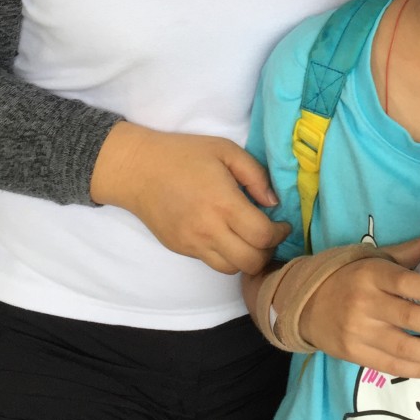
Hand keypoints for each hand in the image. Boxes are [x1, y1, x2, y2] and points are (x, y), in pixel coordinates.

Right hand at [90, 122, 288, 273]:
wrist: (137, 169)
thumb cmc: (183, 154)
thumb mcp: (225, 150)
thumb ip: (255, 175)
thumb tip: (273, 203)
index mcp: (223, 203)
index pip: (262, 237)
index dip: (280, 234)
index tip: (282, 223)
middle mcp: (209, 230)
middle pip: (251, 262)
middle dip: (268, 252)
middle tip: (269, 235)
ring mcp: (193, 243)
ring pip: (232, 269)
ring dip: (247, 258)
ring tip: (249, 239)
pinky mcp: (181, 249)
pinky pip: (212, 263)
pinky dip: (227, 256)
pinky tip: (228, 237)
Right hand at [299, 223, 419, 378]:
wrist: (306, 303)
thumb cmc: (350, 276)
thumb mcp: (377, 258)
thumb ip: (413, 249)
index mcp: (371, 275)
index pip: (404, 283)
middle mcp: (364, 304)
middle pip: (410, 319)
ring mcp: (358, 332)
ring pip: (404, 348)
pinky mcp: (355, 354)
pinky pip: (392, 365)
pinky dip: (419, 369)